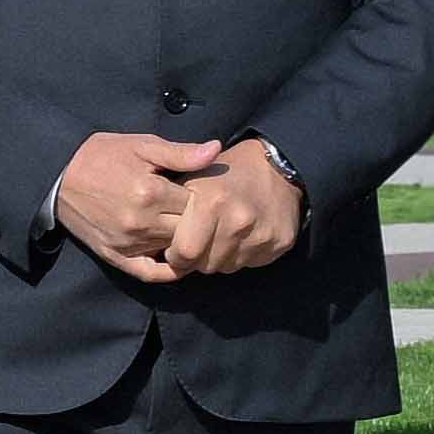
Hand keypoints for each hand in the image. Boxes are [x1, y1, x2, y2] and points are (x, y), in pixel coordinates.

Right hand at [53, 132, 220, 284]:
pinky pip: (150, 273)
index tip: (203, 192)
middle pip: (190, 231)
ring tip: (188, 229)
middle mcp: (140, 222)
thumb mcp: (142, 145)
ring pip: (175, 251)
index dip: (205, 198)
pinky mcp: (114, 255)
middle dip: (199, 222)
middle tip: (200, 213)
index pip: (199, 205)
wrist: (58, 174)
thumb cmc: (102, 155)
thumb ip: (181, 153)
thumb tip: (216, 149)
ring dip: (185, 242)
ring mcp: (127, 243)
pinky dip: (168, 271)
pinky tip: (177, 260)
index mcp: (151, 192)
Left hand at [167, 137, 302, 276]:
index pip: (184, 252)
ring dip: (218, 258)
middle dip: (196, 259)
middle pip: (205, 264)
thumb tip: (152, 237)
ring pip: (227, 267)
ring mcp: (262, 233)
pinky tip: (241, 236)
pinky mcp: (281, 242)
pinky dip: (241, 255)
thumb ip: (170, 206)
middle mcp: (239, 219)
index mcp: (212, 201)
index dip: (175, 254)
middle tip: (197, 242)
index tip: (174, 248)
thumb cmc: (224, 174)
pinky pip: (250, 263)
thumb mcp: (192, 178)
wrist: (275, 167)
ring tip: (219, 235)